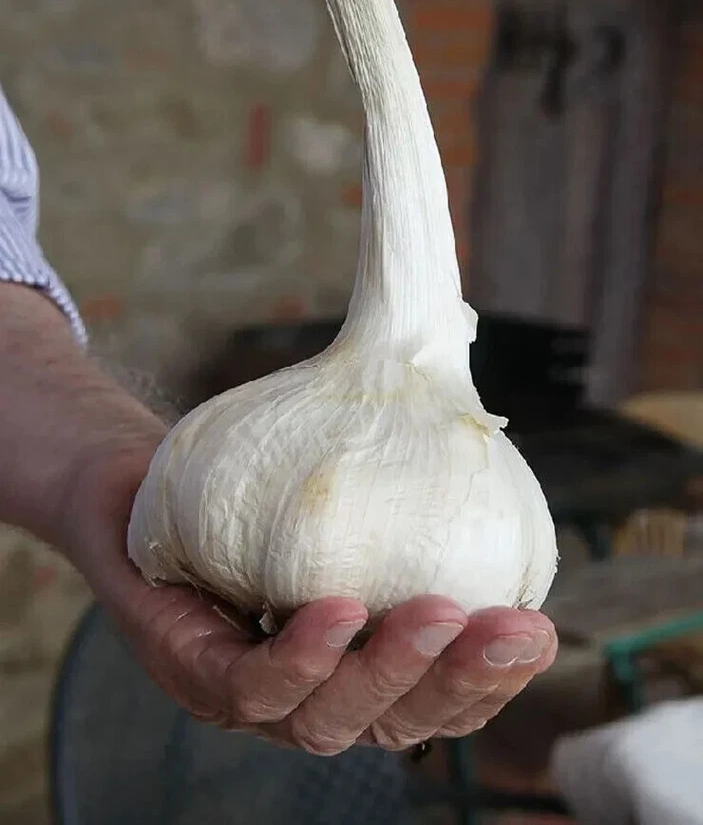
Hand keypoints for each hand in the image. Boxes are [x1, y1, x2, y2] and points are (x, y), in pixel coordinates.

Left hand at [65, 444, 556, 755]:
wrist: (139, 480)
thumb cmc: (252, 488)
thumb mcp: (339, 481)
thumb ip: (400, 460)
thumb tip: (457, 383)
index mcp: (355, 665)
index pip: (435, 700)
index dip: (491, 682)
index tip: (539, 630)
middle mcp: (308, 692)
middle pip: (394, 721)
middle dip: (457, 681)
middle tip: (508, 629)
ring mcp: (247, 691)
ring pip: (326, 718)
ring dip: (390, 672)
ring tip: (436, 616)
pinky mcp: (186, 668)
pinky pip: (247, 681)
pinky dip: (300, 656)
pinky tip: (338, 612)